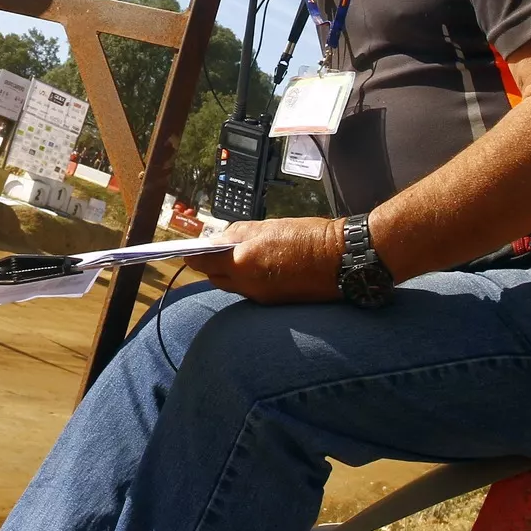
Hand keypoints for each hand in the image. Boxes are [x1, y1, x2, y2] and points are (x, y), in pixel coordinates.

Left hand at [189, 217, 345, 303]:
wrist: (341, 259)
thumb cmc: (308, 236)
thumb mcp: (268, 226)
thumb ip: (238, 234)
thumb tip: (217, 239)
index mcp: (243, 261)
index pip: (203, 263)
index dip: (194, 256)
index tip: (189, 251)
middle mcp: (248, 284)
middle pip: (215, 278)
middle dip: (212, 266)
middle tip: (215, 252)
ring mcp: (261, 297)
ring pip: (233, 286)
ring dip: (230, 274)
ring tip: (240, 258)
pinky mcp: (274, 304)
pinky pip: (250, 292)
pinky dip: (248, 281)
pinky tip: (259, 269)